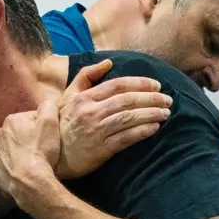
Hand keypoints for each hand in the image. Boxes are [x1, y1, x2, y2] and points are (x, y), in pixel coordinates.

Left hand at [0, 93, 62, 208]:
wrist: (29, 181)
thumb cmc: (41, 152)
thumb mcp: (51, 123)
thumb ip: (49, 107)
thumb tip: (47, 104)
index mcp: (13, 120)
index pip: (31, 119)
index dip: (42, 128)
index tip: (47, 139)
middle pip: (19, 132)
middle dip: (28, 138)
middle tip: (40, 151)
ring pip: (9, 145)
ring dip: (18, 150)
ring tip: (30, 161)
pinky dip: (7, 161)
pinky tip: (17, 167)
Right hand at [55, 59, 171, 177]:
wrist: (50, 156)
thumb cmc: (61, 124)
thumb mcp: (68, 97)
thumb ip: (86, 76)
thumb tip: (107, 62)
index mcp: (84, 98)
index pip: (117, 85)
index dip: (140, 83)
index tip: (156, 85)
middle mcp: (90, 112)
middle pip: (127, 100)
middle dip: (151, 98)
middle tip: (168, 100)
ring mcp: (96, 131)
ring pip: (129, 118)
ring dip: (151, 114)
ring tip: (166, 113)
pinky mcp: (100, 150)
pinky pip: (126, 138)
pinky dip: (142, 132)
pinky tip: (154, 128)